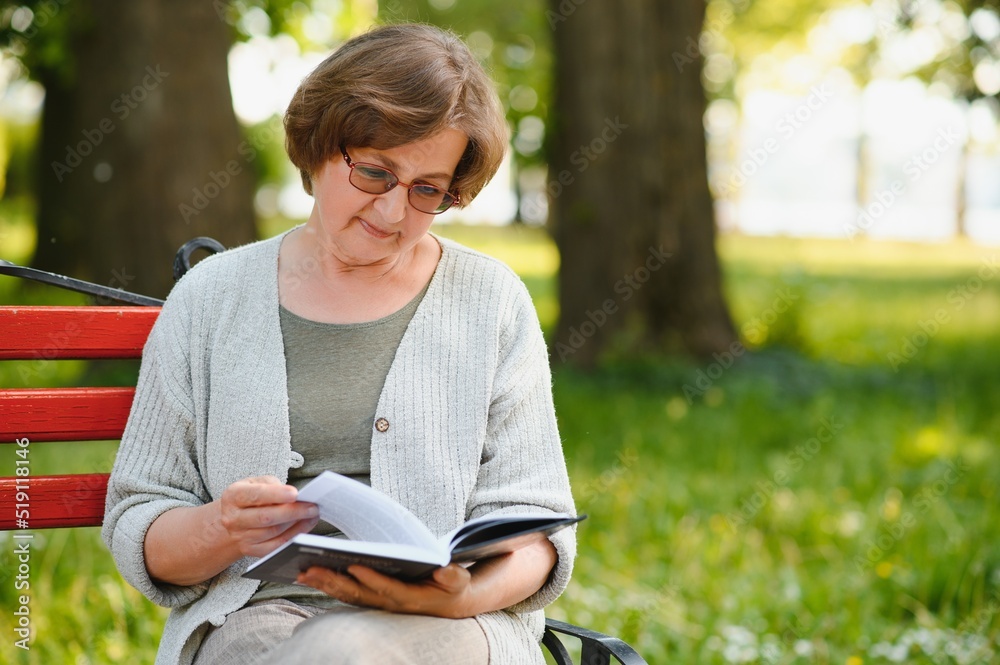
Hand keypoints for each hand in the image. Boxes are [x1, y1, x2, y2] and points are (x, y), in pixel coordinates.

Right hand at [218, 476, 319, 557]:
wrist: (234, 519)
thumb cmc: (250, 496)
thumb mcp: (256, 482)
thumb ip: (273, 485)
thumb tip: (294, 496)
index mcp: (233, 496)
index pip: (256, 495)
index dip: (276, 495)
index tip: (295, 494)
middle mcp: (233, 518)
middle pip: (266, 517)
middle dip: (293, 512)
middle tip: (312, 507)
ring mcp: (240, 537)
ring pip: (273, 532)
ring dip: (296, 524)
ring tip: (312, 514)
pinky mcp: (250, 550)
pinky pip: (275, 545)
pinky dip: (293, 535)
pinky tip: (305, 526)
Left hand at [297, 563, 476, 618]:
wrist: (450, 601)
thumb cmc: (452, 586)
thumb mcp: (458, 580)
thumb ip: (453, 576)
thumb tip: (444, 570)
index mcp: (410, 598)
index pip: (386, 589)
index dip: (370, 579)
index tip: (353, 565)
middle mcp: (389, 603)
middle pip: (357, 594)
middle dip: (333, 581)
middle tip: (310, 568)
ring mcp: (378, 603)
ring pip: (347, 595)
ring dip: (324, 584)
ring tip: (302, 570)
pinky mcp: (371, 598)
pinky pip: (346, 592)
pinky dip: (328, 584)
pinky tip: (311, 574)